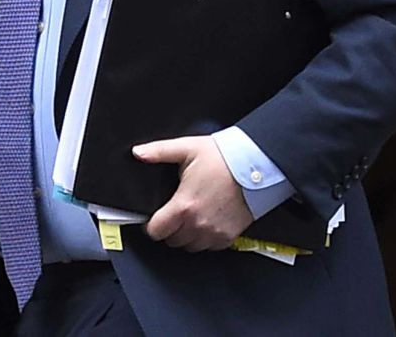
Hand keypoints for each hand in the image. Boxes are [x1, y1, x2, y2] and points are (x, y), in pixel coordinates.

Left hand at [132, 136, 252, 251]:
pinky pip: (210, 247)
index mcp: (184, 205)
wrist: (256, 164)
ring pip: (191, 246)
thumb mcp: (187, 148)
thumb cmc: (224, 157)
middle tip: (173, 214)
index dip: (150, 226)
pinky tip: (205, 223)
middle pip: (172, 241)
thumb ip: (158, 151)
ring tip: (189, 218)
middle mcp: (199, 223)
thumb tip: (138, 153)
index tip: (152, 220)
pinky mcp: (229, 236)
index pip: (156, 231)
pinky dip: (205, 239)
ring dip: (186, 236)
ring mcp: (215, 232)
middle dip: (169, 230)